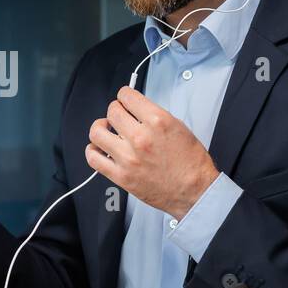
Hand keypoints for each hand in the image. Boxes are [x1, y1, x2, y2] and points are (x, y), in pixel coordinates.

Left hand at [85, 86, 218, 219]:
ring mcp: (128, 157)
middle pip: (111, 111)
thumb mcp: (179, 127)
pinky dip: (92, 151)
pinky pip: (93, 158)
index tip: (125, 100)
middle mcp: (140, 137)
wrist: (194, 192)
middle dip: (115, 110)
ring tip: (106, 130)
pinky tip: (100, 149)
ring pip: (97, 132)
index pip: (127, 96)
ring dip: (100, 128)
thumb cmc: (191, 164)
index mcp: (157, 122)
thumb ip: (154, 115)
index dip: (125, 96)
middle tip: (119, 116)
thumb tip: (137, 109)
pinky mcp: (120, 176)